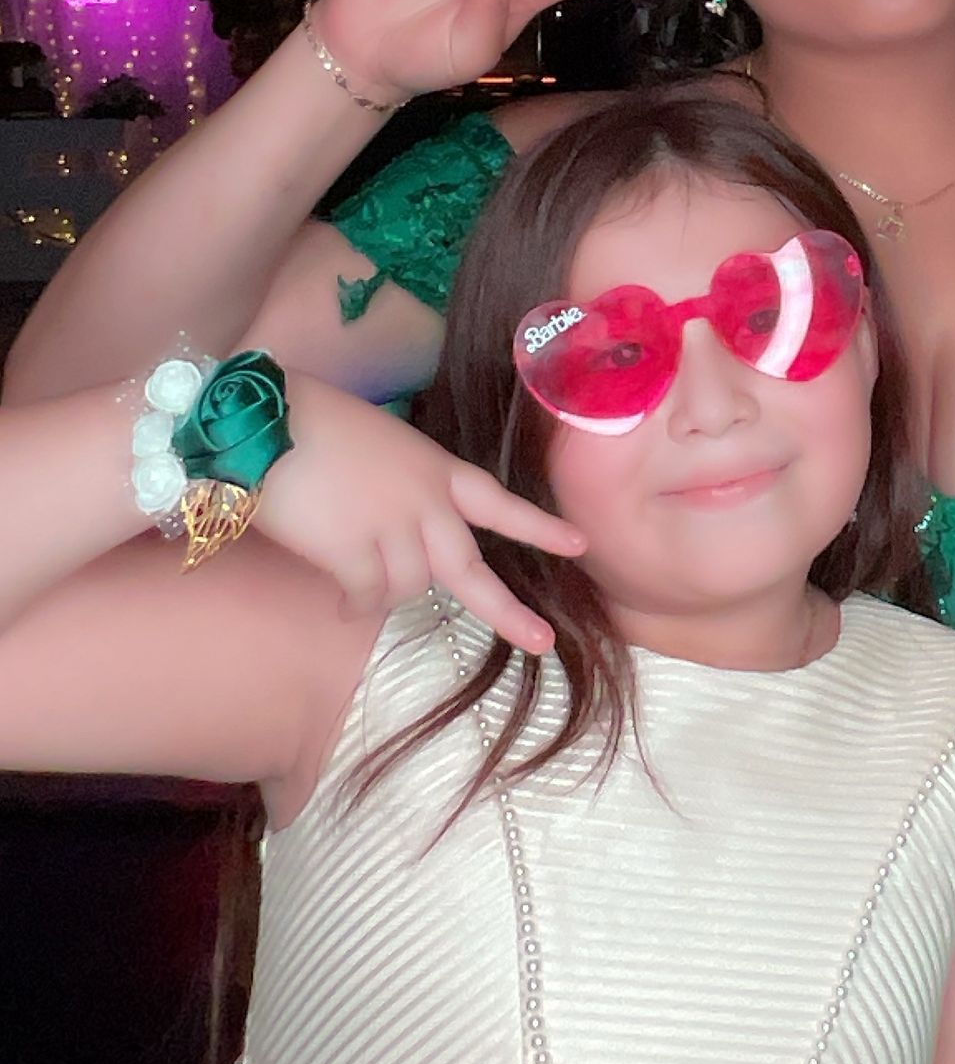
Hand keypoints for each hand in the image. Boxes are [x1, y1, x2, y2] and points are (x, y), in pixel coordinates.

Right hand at [254, 373, 584, 654]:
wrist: (265, 422)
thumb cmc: (315, 425)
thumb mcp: (384, 447)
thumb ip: (406, 490)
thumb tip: (400, 536)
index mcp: (437, 471)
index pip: (500, 503)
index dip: (540, 526)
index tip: (580, 544)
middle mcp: (425, 502)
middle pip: (472, 569)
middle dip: (509, 612)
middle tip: (542, 641)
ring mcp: (392, 528)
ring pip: (408, 588)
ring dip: (385, 593)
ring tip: (356, 584)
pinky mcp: (353, 551)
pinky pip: (365, 596)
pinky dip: (353, 604)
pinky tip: (340, 601)